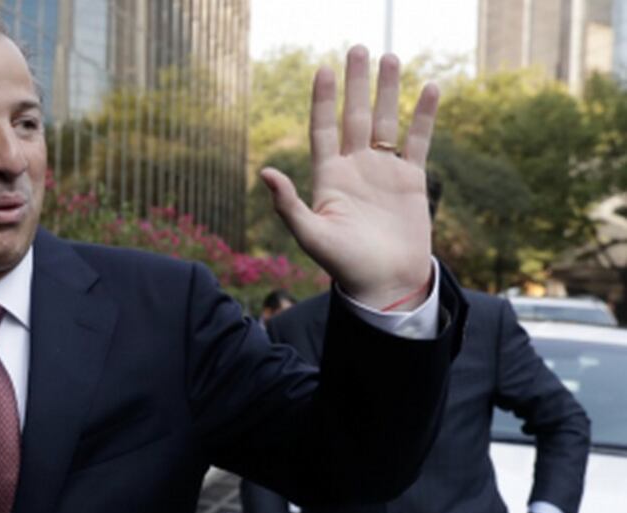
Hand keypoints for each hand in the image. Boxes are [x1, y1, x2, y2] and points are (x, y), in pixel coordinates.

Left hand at [262, 46, 438, 309]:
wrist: (386, 284)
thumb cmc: (344, 265)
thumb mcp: (311, 235)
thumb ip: (288, 204)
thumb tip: (264, 172)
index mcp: (328, 178)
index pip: (323, 129)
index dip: (322, 100)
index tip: (322, 69)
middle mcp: (354, 169)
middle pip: (354, 117)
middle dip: (355, 83)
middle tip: (357, 48)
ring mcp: (383, 172)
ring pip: (385, 122)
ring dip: (387, 91)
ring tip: (390, 57)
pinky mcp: (411, 180)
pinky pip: (418, 141)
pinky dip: (423, 115)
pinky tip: (429, 88)